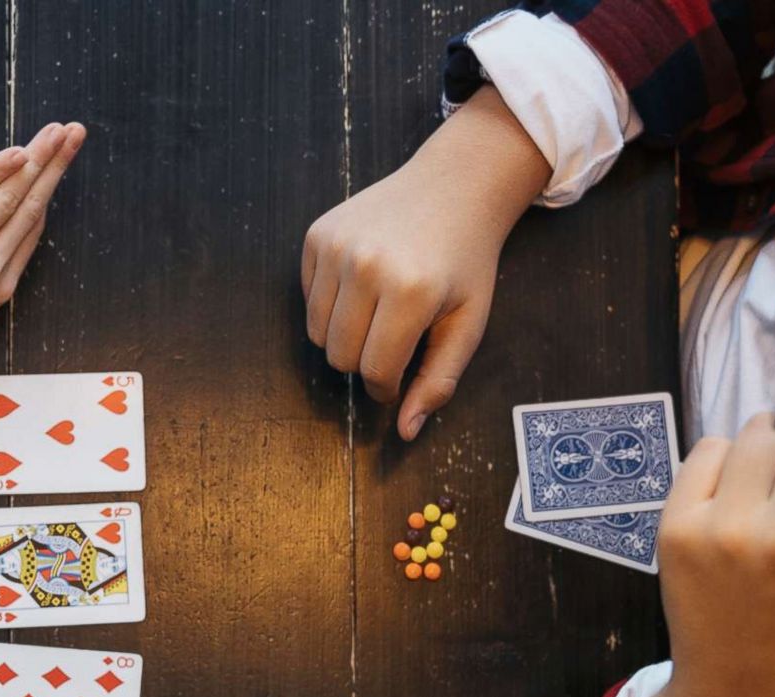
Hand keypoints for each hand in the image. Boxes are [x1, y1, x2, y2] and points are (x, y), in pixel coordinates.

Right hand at [301, 88, 547, 439]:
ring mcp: (336, 246)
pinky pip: (307, 297)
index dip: (386, 388)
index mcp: (411, 291)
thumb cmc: (466, 261)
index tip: (398, 381)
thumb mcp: (468, 324)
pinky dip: (329, 304)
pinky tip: (362, 285)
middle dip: (363, 363)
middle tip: (391, 343)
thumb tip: (405, 431)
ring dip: (343, 337)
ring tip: (377, 316)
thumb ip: (439, 381)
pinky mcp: (316, 234)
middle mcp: (367, 266)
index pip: (375, 370)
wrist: (454, 186)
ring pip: (315, 331)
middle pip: (339, 355)